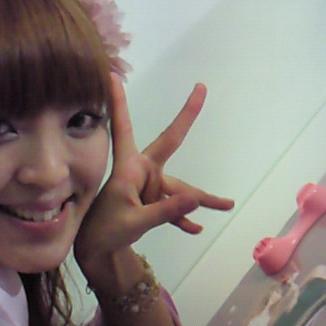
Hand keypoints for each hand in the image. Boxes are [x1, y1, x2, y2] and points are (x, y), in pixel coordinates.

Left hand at [75, 75, 233, 269]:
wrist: (99, 250)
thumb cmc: (108, 231)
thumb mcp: (137, 222)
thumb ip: (166, 211)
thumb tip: (196, 200)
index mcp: (129, 168)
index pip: (124, 128)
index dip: (119, 102)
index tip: (112, 75)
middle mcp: (142, 171)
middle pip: (169, 143)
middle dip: (186, 117)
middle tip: (201, 89)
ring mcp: (151, 186)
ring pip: (180, 187)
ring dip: (200, 200)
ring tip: (226, 206)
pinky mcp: (155, 201)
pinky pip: (175, 205)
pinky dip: (184, 216)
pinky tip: (195, 229)